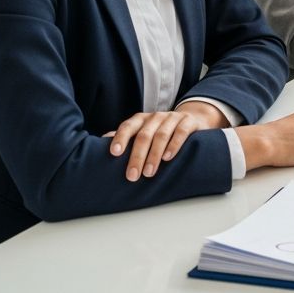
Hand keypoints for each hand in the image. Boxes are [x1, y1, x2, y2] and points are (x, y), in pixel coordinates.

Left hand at [105, 101, 226, 181]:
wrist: (193, 119)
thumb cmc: (162, 130)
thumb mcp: (143, 132)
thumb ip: (126, 137)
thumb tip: (100, 141)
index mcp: (141, 119)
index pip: (128, 126)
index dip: (121, 138)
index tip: (114, 153)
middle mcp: (156, 117)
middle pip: (144, 135)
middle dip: (137, 156)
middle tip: (132, 176)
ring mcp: (173, 118)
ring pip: (161, 135)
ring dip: (154, 155)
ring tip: (149, 173)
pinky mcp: (188, 122)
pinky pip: (180, 132)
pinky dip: (174, 145)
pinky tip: (168, 157)